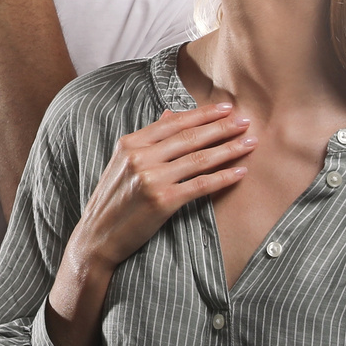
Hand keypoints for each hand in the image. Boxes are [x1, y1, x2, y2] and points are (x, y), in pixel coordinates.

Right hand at [68, 103, 253, 271]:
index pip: (173, 123)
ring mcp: (151, 179)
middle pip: (190, 137)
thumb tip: (170, 113)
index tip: (225, 108)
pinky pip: (200, 185)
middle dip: (221, 128)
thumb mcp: (122, 163)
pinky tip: (240, 172)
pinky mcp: (162, 201)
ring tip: (249, 143)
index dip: (202, 114)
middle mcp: (140, 157)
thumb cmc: (112, 200)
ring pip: (199, 159)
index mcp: (130, 144)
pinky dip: (223, 177)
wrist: (96, 236)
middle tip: (245, 121)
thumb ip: (148, 140)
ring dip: (229, 149)